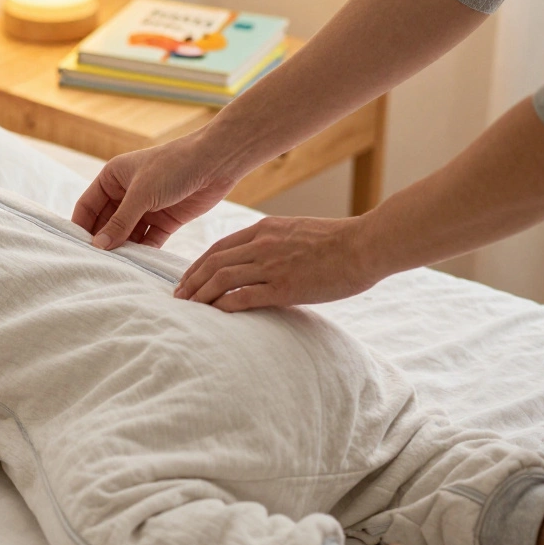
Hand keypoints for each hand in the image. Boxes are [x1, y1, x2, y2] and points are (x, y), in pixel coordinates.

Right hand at [71, 133, 239, 249]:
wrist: (215, 163)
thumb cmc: (174, 166)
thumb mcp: (142, 194)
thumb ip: (120, 222)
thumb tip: (99, 246)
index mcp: (112, 178)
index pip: (87, 206)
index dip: (81, 227)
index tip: (76, 250)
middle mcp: (126, 193)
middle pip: (106, 224)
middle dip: (103, 242)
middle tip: (97, 265)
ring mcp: (145, 208)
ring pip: (127, 235)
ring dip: (123, 250)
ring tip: (117, 269)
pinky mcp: (164, 221)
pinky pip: (148, 240)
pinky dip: (143, 252)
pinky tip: (138, 265)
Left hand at [173, 215, 377, 310]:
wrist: (365, 245)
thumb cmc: (338, 242)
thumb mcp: (296, 232)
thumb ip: (274, 243)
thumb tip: (259, 259)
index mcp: (264, 229)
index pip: (218, 247)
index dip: (197, 265)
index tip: (186, 279)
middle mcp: (262, 244)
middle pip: (212, 262)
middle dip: (191, 281)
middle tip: (179, 298)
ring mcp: (272, 265)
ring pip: (221, 278)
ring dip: (200, 295)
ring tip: (190, 309)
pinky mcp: (284, 287)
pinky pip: (242, 296)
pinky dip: (223, 306)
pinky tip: (214, 315)